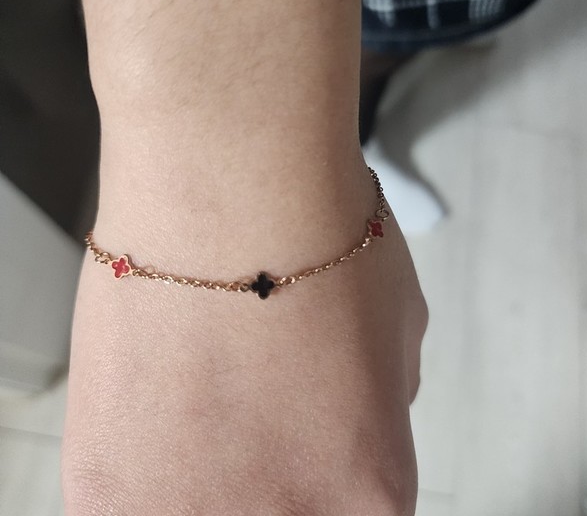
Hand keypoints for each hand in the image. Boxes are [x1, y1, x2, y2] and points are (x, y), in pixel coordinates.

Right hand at [62, 172, 427, 515]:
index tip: (302, 447)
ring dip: (200, 467)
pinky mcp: (106, 493)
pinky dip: (141, 456)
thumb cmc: (316, 234)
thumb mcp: (399, 322)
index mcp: (371, 493)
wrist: (228, 185)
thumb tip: (360, 408)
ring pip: (198, 510)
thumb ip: (388, 395)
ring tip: (199, 393)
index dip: (326, 475)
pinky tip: (155, 394)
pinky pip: (129, 500)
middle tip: (249, 412)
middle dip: (270, 472)